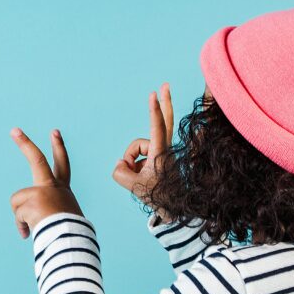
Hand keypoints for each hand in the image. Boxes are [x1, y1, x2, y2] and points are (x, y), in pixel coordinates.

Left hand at [9, 128, 82, 238]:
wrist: (71, 241)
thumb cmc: (68, 236)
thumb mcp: (60, 222)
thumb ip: (45, 220)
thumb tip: (24, 232)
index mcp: (62, 190)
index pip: (62, 164)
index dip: (59, 148)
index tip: (54, 132)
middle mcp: (53, 187)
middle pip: (37, 160)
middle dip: (25, 144)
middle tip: (14, 130)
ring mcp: (42, 192)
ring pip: (18, 201)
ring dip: (21, 217)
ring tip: (36, 227)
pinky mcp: (32, 201)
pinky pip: (17, 214)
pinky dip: (21, 226)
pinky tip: (30, 233)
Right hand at [112, 82, 173, 220]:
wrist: (172, 208)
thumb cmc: (156, 195)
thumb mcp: (131, 184)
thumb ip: (120, 170)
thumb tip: (123, 162)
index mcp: (161, 153)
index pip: (156, 126)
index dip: (153, 109)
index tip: (154, 93)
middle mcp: (164, 149)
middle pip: (163, 120)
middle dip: (164, 102)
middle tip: (165, 85)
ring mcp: (163, 152)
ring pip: (139, 147)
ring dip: (134, 161)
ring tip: (140, 177)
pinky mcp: (160, 157)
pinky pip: (140, 155)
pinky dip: (136, 165)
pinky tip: (142, 176)